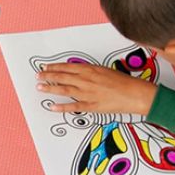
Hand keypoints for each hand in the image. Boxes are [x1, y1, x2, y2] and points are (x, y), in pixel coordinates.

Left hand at [37, 62, 158, 115]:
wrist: (137, 94)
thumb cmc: (123, 82)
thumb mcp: (105, 71)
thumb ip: (90, 72)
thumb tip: (76, 72)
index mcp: (91, 70)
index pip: (67, 68)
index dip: (54, 67)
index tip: (45, 67)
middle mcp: (87, 80)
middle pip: (63, 77)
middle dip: (48, 76)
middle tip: (38, 76)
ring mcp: (88, 93)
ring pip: (64, 90)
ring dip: (50, 88)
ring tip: (39, 87)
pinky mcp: (92, 105)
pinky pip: (74, 107)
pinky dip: (61, 107)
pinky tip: (52, 106)